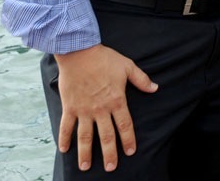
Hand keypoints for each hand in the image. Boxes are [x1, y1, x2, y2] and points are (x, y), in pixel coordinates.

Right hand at [54, 44, 157, 171]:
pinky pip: (66, 126)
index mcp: (116, 100)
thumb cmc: (104, 58)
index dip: (128, 139)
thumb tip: (155, 88)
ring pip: (85, 136)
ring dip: (85, 153)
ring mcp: (83, 109)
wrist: (79, 52)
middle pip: (106, 136)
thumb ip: (141, 80)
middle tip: (111, 168)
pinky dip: (64, 138)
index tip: (130, 152)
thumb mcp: (127, 67)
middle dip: (109, 153)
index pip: (124, 125)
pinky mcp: (69, 107)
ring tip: (86, 167)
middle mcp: (100, 109)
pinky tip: (64, 150)